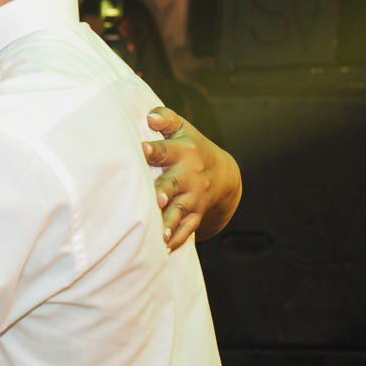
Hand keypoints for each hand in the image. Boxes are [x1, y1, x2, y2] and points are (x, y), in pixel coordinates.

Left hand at [143, 107, 242, 249]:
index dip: (154, 150)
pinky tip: (165, 249)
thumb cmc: (191, 146)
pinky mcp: (195, 215)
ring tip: (160, 234)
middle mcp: (188, 176)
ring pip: (179, 211)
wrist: (223, 174)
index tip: (142, 149)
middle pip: (173, 184)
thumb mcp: (182, 128)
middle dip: (164, 191)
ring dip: (169, 221)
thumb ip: (165, 118)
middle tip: (155, 198)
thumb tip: (149, 117)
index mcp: (183, 152)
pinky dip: (177, 239)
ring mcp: (193, 198)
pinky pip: (187, 229)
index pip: (166, 150)